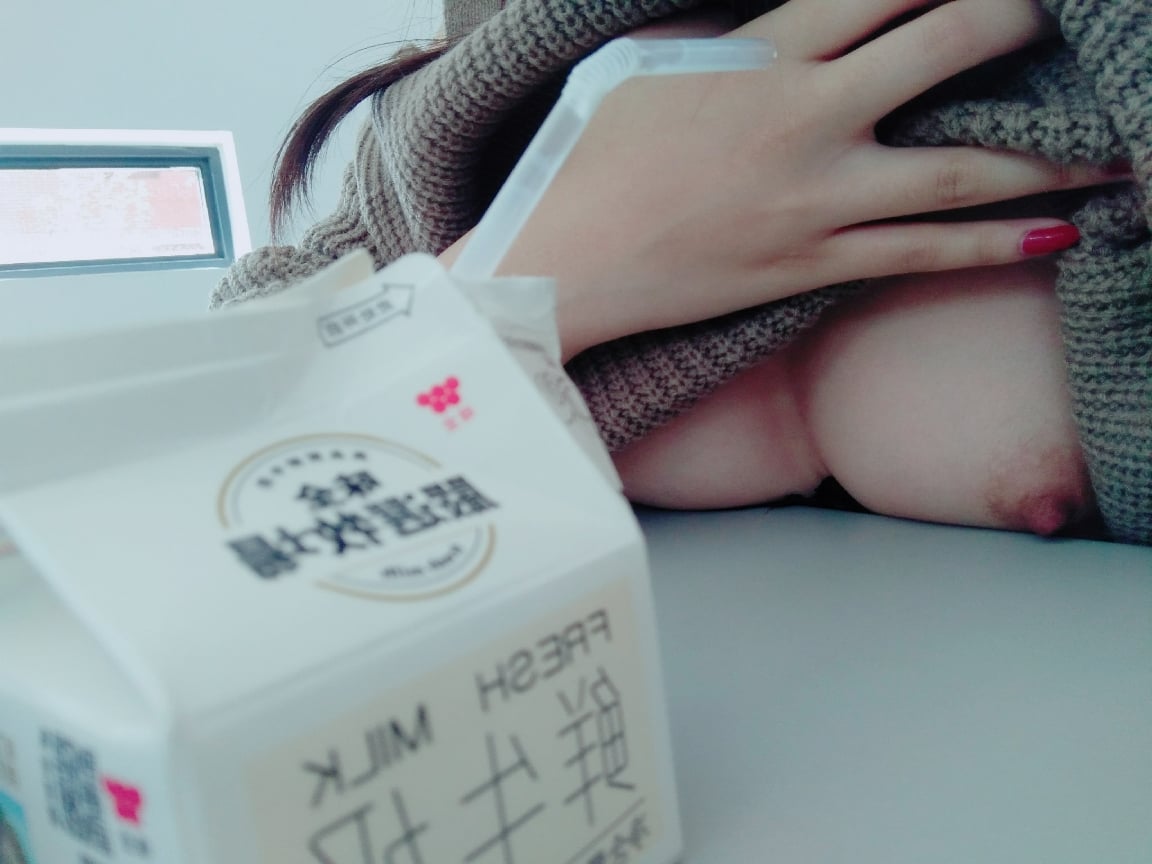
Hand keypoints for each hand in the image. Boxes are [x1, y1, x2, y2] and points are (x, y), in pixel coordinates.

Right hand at [442, 0, 1118, 359]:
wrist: (566, 262)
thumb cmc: (591, 156)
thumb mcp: (648, 62)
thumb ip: (738, 32)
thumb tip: (796, 16)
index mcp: (764, 53)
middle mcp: (808, 119)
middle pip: (952, 46)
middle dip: (1025, 20)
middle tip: (1074, 17)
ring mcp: (819, 200)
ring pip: (963, 168)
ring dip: (1053, 151)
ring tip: (1118, 145)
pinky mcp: (815, 264)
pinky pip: (925, 254)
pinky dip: (999, 243)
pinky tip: (1062, 231)